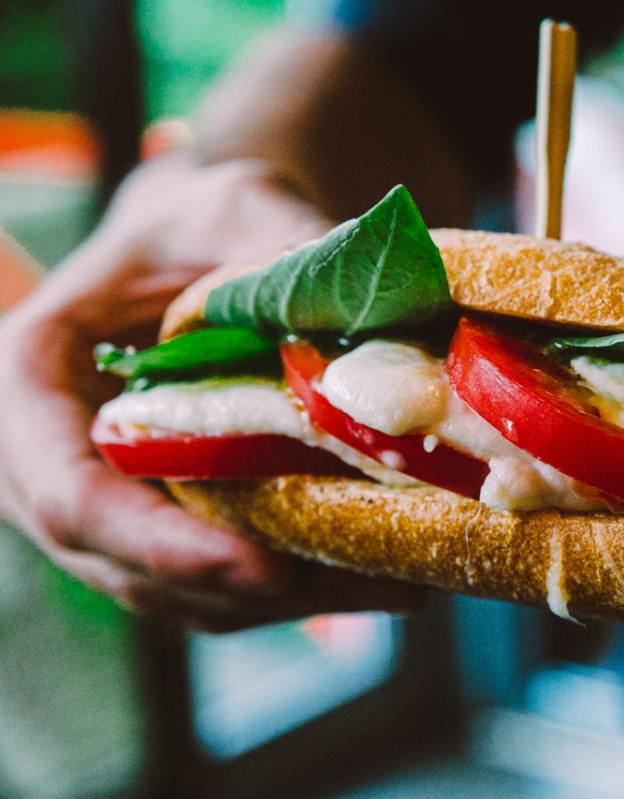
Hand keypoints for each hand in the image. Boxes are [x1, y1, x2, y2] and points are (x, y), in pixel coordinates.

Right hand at [0, 154, 422, 630]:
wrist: (204, 243)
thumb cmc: (200, 217)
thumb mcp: (237, 206)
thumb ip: (285, 249)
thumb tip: (379, 321)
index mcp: (31, 378)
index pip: (70, 495)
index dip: (161, 546)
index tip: (264, 569)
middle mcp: (52, 457)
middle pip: (128, 565)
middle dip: (245, 589)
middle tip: (361, 586)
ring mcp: (109, 499)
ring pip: (178, 591)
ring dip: (286, 602)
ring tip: (395, 586)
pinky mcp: (168, 518)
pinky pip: (216, 579)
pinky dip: (297, 588)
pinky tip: (382, 573)